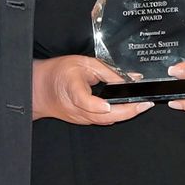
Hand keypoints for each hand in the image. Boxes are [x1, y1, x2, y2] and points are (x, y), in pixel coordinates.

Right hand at [32, 54, 153, 124]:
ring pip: (105, 121)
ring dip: (125, 115)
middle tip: (145, 104)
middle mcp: (76, 108)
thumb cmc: (59, 73)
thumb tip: (130, 78)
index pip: (85, 101)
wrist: (39, 89)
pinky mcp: (83, 120)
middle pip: (103, 117)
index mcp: (72, 89)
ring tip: (141, 105)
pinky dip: (117, 116)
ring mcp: (80, 117)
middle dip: (127, 112)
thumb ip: (107, 70)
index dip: (98, 105)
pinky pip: (103, 120)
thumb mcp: (83, 62)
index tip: (108, 105)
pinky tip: (128, 108)